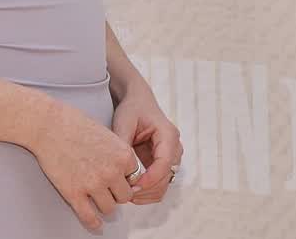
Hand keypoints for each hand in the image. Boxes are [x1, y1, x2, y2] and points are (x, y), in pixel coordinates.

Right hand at [27, 98, 142, 233]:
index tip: (115, 174)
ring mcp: (93, 184)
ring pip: (109, 208)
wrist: (47, 124)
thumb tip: (123, 170)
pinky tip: (94, 222)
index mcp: (122, 155)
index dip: (123, 176)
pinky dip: (93, 222)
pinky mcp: (74, 193)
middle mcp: (112, 172)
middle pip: (124, 195)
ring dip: (103, 204)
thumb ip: (117, 153)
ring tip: (95, 197)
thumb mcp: (105, 133)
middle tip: (105, 186)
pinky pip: (89, 217)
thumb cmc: (72, 123)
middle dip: (115, 191)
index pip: (134, 177)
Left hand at [111, 86, 182, 204]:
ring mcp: (171, 158)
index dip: (149, 179)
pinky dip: (147, 190)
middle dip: (146, 189)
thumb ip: (123, 143)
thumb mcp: (124, 122)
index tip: (132, 187)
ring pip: (164, 184)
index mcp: (168, 135)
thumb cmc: (132, 109)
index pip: (164, 163)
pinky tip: (131, 190)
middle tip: (125, 193)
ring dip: (147, 193)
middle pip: (166, 178)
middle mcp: (174, 148)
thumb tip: (120, 168)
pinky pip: (159, 183)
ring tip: (126, 193)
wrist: (137, 102)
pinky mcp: (164, 164)